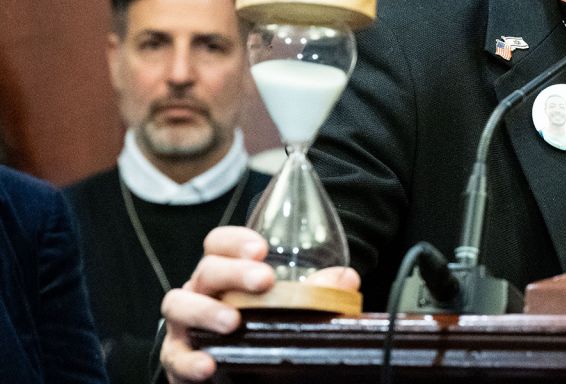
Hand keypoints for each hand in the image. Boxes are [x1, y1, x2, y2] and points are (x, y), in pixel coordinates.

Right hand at [158, 225, 360, 381]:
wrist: (233, 372)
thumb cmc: (257, 327)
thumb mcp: (289, 307)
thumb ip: (316, 292)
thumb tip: (345, 279)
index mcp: (226, 273)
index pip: (219, 244)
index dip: (235, 240)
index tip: (261, 248)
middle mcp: (200, 292)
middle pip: (207, 270)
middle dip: (234, 272)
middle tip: (264, 281)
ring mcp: (184, 324)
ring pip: (179, 305)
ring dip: (205, 311)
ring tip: (233, 322)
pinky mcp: (177, 357)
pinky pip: (175, 355)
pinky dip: (189, 360)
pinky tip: (209, 364)